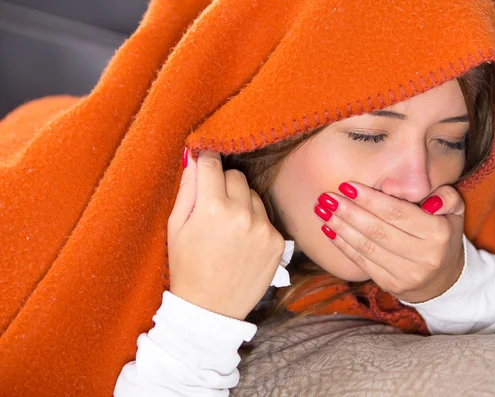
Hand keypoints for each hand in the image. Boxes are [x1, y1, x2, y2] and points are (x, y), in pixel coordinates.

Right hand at [167, 148, 285, 319]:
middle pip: (236, 175)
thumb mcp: (176, 227)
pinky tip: (243, 243)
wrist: (210, 310)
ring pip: (253, 195)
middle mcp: (242, 213)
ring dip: (242, 203)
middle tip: (214, 205)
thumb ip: (187, 189)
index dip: (206, 159)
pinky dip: (255, 223)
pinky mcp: (278, 241)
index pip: (212, 163)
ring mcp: (264, 228)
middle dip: (224, 184)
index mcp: (212, 207)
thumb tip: (194, 157)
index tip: (205, 160)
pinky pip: (266, 217)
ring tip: (229, 228)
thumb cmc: (187, 267)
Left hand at [314, 183, 464, 302]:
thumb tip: (428, 200)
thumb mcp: (454, 212)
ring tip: (322, 210)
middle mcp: (423, 256)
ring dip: (340, 227)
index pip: (397, 213)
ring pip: (366, 247)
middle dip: (348, 212)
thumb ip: (446, 197)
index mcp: (438, 233)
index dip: (370, 199)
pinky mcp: (391, 284)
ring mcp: (406, 274)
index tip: (347, 186)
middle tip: (326, 197)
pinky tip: (328, 230)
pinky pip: (362, 262)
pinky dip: (342, 245)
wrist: (443, 280)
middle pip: (377, 230)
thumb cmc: (442, 236)